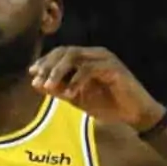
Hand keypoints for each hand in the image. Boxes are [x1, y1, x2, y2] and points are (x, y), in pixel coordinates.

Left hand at [29, 46, 164, 129]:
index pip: (61, 52)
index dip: (45, 61)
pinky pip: (89, 69)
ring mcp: (105, 59)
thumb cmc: (107, 105)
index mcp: (86, 58)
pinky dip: (76, 81)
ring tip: (50, 87)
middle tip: (39, 79)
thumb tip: (36, 84)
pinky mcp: (113, 68)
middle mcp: (95, 54)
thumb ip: (59, 90)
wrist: (134, 114)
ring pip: (75, 56)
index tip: (32, 73)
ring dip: (59, 71)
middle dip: (49, 65)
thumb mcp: (77, 98)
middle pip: (65, 51)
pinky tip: (70, 94)